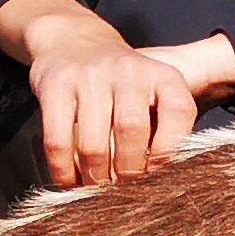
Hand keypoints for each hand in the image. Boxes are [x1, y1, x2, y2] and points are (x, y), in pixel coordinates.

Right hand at [0, 0, 219, 189]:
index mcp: (163, 75)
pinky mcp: (56, 85)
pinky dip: (63, 169)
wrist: (74, 41)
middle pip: (132, 131)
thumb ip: (164, 129)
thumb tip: (165, 184)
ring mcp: (90, 76)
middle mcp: (129, 71)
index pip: (179, 112)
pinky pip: (58, 139)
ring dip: (95, 177)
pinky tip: (69, 182)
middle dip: (128, 172)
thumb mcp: (153, 93)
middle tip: (123, 193)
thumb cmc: (122, 84)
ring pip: (94, 142)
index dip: (171, 152)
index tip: (160, 180)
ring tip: (97, 191)